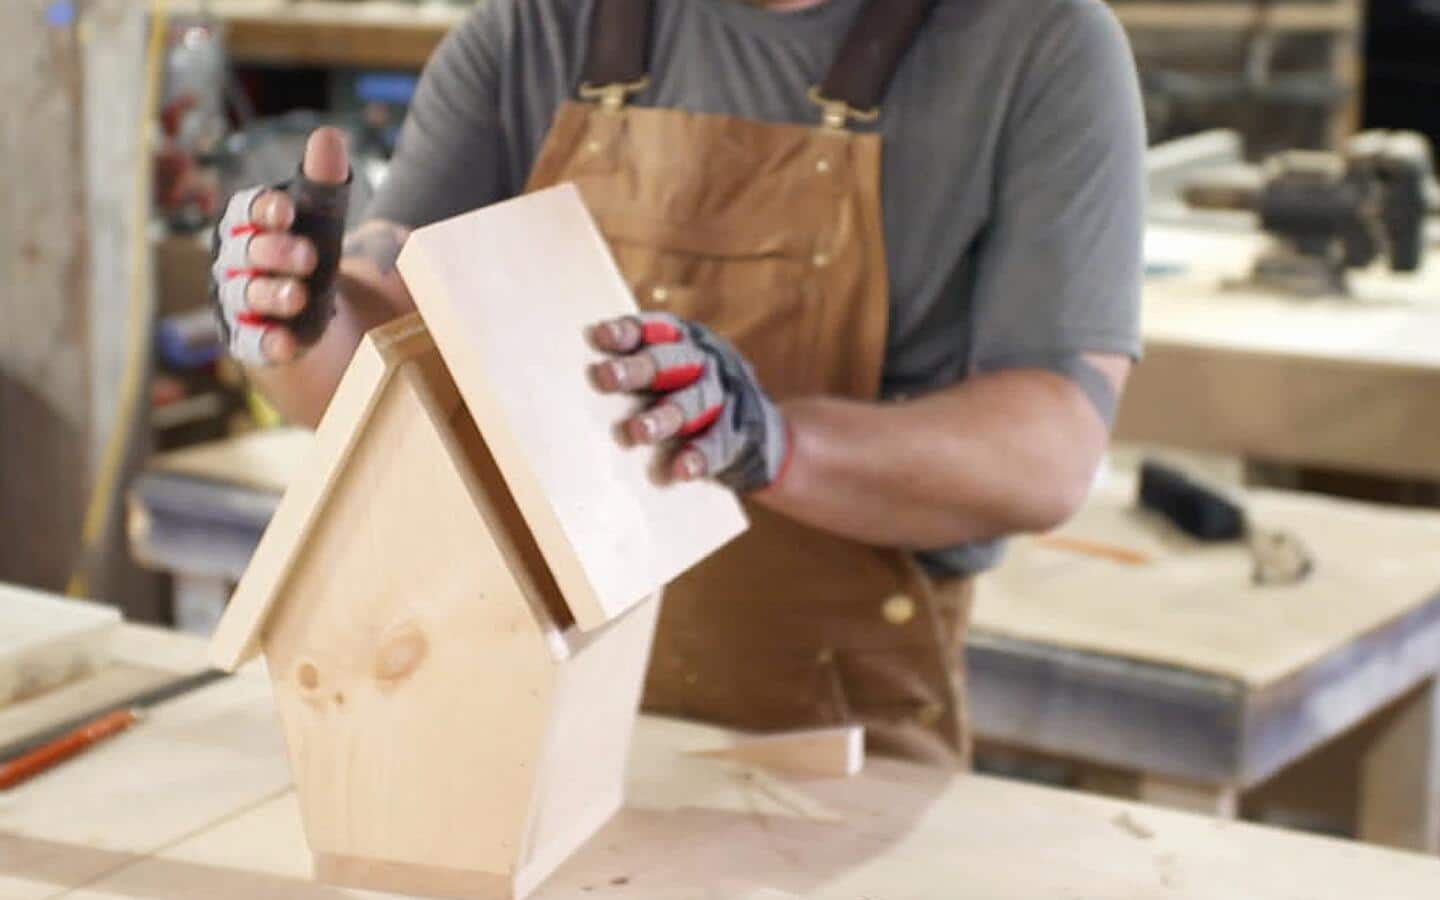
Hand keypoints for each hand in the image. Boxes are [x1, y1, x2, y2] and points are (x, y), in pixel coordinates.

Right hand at [211, 128, 350, 364]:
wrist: (323, 312)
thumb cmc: (313, 251)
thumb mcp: (326, 216)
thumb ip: (325, 179)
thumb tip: (328, 135)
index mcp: (246, 224)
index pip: (242, 211)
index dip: (260, 210)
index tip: (285, 210)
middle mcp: (233, 261)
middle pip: (242, 252)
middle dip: (272, 251)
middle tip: (309, 255)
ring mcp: (237, 303)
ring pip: (242, 295)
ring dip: (268, 294)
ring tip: (299, 296)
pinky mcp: (249, 341)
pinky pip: (250, 344)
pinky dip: (266, 343)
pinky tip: (287, 344)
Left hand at [589, 313, 790, 493]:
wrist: (762, 435)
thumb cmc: (691, 398)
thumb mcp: (672, 374)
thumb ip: (638, 373)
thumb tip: (579, 378)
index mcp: (685, 343)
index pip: (656, 329)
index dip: (628, 332)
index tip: (599, 336)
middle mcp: (706, 363)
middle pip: (671, 362)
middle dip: (638, 369)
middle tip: (605, 377)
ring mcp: (726, 397)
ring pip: (693, 403)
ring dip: (664, 417)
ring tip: (637, 432)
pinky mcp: (740, 433)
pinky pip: (719, 444)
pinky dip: (699, 456)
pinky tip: (681, 469)